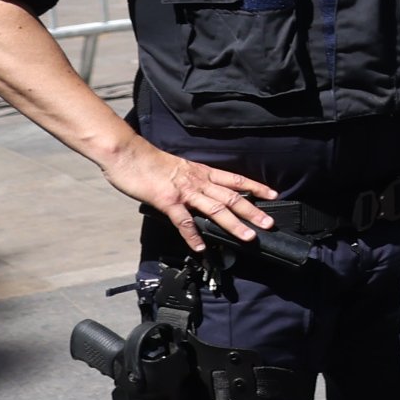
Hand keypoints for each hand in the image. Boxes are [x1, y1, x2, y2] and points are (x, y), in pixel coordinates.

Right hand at [106, 132, 276, 249]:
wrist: (126, 153)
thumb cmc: (148, 161)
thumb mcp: (177, 167)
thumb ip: (190, 179)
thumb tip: (199, 191)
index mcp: (201, 172)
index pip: (235, 179)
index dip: (256, 187)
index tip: (274, 195)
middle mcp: (198, 181)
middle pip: (232, 197)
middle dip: (253, 211)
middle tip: (269, 223)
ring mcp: (184, 192)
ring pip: (215, 209)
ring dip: (233, 224)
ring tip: (248, 237)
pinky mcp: (167, 201)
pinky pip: (183, 221)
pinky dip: (193, 235)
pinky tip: (201, 247)